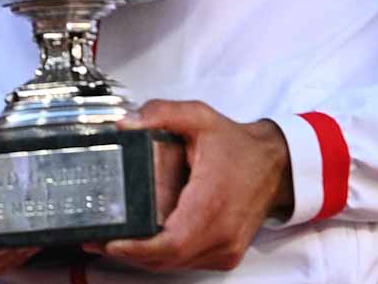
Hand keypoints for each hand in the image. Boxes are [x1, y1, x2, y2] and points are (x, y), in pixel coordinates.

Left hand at [95, 100, 293, 272]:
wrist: (276, 164)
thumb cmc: (239, 146)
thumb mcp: (200, 118)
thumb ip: (162, 113)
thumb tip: (127, 123)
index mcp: (212, 201)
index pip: (171, 241)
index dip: (137, 248)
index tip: (111, 242)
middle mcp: (222, 231)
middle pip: (166, 258)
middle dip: (131, 252)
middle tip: (101, 239)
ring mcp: (226, 247)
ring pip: (175, 264)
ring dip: (147, 256)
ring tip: (118, 241)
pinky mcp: (228, 255)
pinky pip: (189, 263)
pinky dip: (168, 256)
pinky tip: (151, 242)